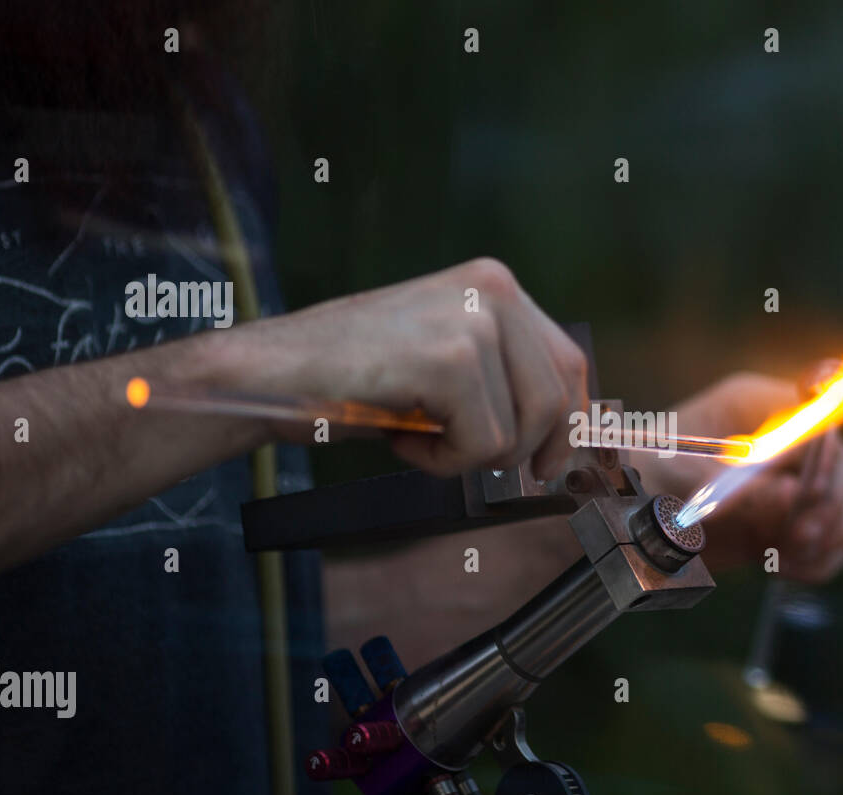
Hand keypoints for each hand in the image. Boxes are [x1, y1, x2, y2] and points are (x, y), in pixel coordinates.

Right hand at [238, 258, 587, 477]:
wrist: (273, 375)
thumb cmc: (356, 376)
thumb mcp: (447, 358)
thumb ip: (503, 373)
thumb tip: (564, 428)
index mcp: (496, 284)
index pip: (569, 363)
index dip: (567, 424)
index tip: (546, 461)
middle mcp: (493, 290)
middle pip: (556, 402)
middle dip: (519, 450)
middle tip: (465, 457)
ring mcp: (474, 321)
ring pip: (520, 431)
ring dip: (469, 456)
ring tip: (417, 434)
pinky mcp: (451, 360)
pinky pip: (482, 445)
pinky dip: (441, 460)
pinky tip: (400, 436)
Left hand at [641, 372, 842, 583]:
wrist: (624, 522)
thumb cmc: (643, 480)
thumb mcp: (680, 479)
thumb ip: (737, 487)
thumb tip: (792, 498)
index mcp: (754, 406)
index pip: (816, 413)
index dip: (821, 452)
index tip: (806, 492)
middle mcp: (781, 439)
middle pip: (840, 461)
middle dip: (825, 502)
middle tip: (795, 536)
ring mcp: (791, 482)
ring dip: (830, 533)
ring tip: (788, 555)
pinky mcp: (790, 523)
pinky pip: (835, 540)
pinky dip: (820, 560)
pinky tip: (785, 570)